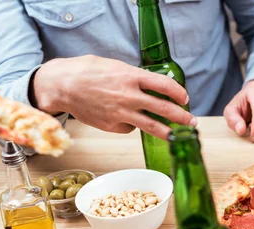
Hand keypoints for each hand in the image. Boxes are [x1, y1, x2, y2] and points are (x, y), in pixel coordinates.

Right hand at [32, 55, 195, 138]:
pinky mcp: (112, 126)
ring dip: (168, 132)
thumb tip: (154, 85)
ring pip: (151, 126)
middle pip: (163, 109)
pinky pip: (130, 128)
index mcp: (131, 76)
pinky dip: (132, 125)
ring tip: (178, 136)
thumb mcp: (115, 66)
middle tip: (192, 121)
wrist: (62, 86)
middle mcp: (129, 96)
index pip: (164, 85)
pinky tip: (125, 118)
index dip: (178, 93)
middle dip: (181, 116)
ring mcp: (121, 113)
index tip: (185, 98)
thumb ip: (135, 76)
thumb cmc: (88, 72)